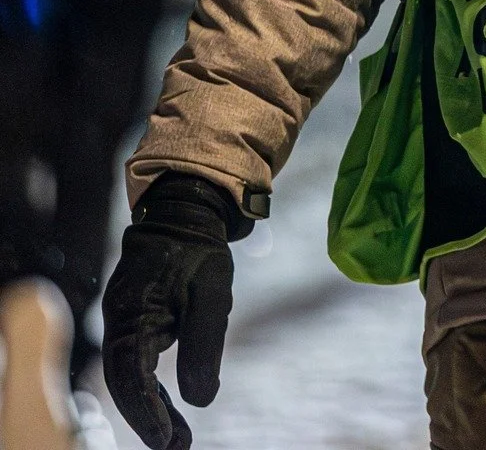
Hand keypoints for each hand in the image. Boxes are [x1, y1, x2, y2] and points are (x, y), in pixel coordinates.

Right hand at [102, 175, 245, 449]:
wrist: (186, 214)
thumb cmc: (200, 250)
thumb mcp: (212, 293)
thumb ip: (204, 343)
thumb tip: (201, 399)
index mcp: (131, 311)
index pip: (131, 374)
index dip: (145, 411)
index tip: (164, 438)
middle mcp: (118, 321)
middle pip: (125, 382)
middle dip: (148, 418)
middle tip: (175, 447)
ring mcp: (122, 323)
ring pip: (130, 377)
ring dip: (151, 408)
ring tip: (178, 440)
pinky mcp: (132, 324)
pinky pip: (137, 364)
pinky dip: (152, 389)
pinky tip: (170, 411)